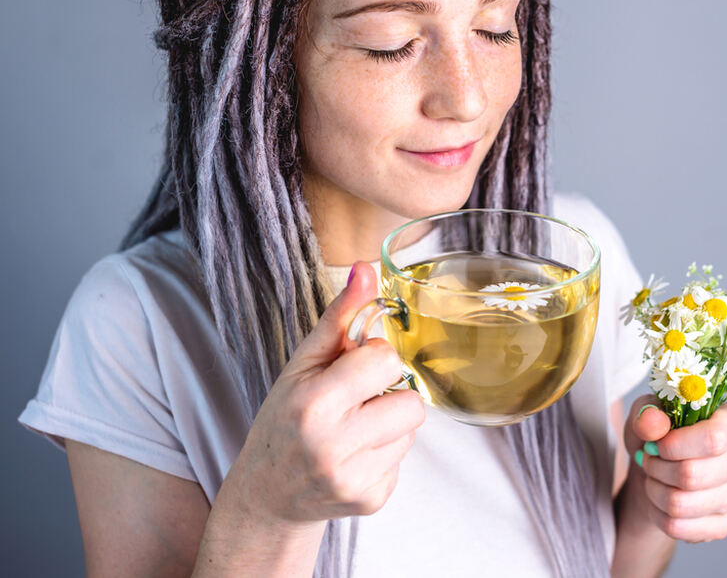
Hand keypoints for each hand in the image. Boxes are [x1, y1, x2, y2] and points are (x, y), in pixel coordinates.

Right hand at [222, 261, 425, 525]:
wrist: (268, 493)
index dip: (374, 358)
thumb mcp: (302, 364)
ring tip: (354, 427)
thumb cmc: (284, 419)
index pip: (386, 361)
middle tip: (355, 401)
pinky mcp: (372, 500)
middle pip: (413, 401)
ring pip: (413, 428)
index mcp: (315, 405)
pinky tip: (354, 454)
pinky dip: (385, 450)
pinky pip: (405, 457)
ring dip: (391, 421)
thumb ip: (340, 316)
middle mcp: (335, 447)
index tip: (350, 369)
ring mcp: (355, 479)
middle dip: (390, 393)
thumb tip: (367, 270)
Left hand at [625, 397, 726, 543]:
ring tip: (653, 476)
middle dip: (656, 467)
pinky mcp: (724, 524)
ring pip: (680, 504)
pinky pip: (678, 527)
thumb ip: (648, 412)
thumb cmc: (662, 432)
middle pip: (691, 475)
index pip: (714, 439)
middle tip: (648, 457)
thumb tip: (652, 423)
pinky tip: (660, 499)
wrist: (663, 466)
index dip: (675, 445)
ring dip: (653, 489)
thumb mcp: (648, 411)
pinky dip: (657, 514)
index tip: (656, 443)